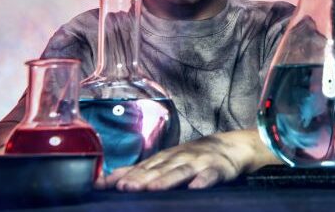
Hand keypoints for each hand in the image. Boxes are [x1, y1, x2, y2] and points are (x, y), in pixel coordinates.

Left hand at [100, 129, 273, 190]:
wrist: (230, 146)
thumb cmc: (192, 157)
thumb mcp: (165, 160)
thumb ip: (138, 170)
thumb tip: (105, 180)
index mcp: (165, 158)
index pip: (143, 167)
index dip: (127, 176)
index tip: (111, 185)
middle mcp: (179, 158)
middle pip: (158, 169)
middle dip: (142, 178)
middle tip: (126, 188)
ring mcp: (198, 162)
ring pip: (180, 171)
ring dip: (167, 180)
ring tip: (153, 189)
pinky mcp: (218, 169)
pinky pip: (210, 176)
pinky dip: (202, 181)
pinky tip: (195, 188)